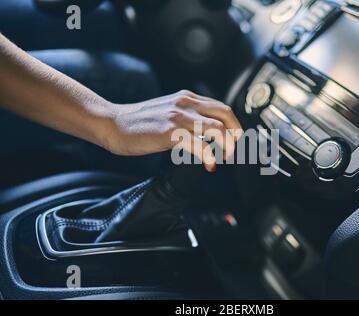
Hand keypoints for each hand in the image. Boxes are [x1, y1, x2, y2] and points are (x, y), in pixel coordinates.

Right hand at [104, 90, 242, 171]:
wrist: (112, 123)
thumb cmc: (138, 122)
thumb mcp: (168, 112)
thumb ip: (188, 117)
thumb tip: (207, 134)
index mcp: (186, 98)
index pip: (222, 108)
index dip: (233, 125)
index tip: (233, 141)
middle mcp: (185, 103)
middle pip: (225, 115)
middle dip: (235, 135)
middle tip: (231, 151)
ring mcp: (177, 117)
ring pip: (217, 129)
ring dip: (226, 146)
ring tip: (223, 158)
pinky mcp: (169, 132)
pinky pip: (199, 145)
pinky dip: (209, 157)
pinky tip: (209, 164)